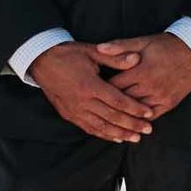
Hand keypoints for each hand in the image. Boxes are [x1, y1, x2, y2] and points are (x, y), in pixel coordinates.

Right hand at [30, 42, 152, 142]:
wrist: (40, 61)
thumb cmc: (68, 54)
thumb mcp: (92, 51)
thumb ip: (115, 57)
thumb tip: (136, 59)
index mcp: (90, 85)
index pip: (118, 101)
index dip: (135, 108)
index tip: (149, 113)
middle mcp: (82, 101)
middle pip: (112, 117)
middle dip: (132, 125)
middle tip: (148, 130)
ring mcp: (75, 110)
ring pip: (101, 126)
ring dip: (119, 133)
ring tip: (135, 138)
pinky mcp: (69, 114)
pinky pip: (89, 128)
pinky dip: (103, 134)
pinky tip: (115, 138)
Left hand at [94, 33, 190, 116]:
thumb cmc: (165, 46)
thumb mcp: (143, 41)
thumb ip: (120, 46)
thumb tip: (98, 48)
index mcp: (140, 71)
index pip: (114, 85)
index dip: (102, 88)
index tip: (93, 90)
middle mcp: (149, 87)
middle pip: (123, 99)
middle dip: (110, 102)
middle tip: (97, 105)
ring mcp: (160, 97)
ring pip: (135, 110)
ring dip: (123, 113)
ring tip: (109, 116)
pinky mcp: (169, 104)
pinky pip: (151, 116)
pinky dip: (140, 120)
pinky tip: (130, 122)